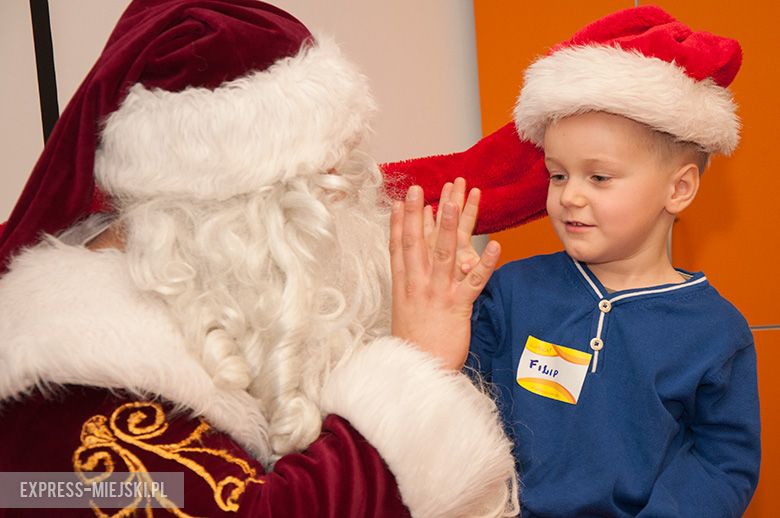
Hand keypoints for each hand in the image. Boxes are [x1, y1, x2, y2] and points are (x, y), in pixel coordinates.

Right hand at [390, 180, 500, 370]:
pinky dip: (485, 264)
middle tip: (421, 187)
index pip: (399, 247)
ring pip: (443, 254)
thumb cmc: (414, 344)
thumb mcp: (404, 312)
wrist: (418, 373)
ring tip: (453, 202)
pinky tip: (496, 245)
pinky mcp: (457, 307)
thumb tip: (412, 270)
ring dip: (448, 225)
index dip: (400, 222)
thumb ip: (409, 288)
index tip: (402, 198)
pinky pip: (473, 282)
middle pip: (417, 243)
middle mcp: (417, 285)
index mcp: (403, 286)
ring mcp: (437, 294)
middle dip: (419, 213)